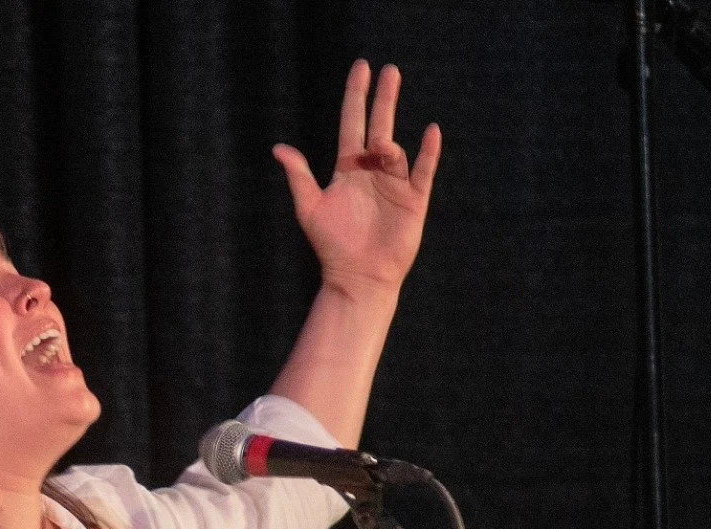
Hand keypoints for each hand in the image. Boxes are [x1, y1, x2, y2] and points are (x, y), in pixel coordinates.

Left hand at [273, 59, 439, 301]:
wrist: (357, 278)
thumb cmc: (331, 246)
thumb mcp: (309, 208)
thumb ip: (298, 176)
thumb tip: (279, 148)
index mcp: (348, 169)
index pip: (352, 123)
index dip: (356, 96)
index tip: (362, 68)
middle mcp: (372, 171)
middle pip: (379, 125)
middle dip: (383, 98)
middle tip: (389, 70)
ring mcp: (394, 183)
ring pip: (395, 150)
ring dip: (388, 144)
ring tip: (381, 147)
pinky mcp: (413, 200)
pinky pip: (423, 170)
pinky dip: (428, 152)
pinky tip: (431, 132)